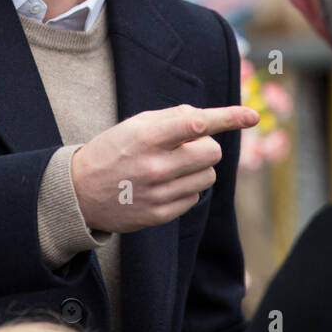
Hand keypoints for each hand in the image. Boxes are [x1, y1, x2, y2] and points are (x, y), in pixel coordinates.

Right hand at [70, 105, 258, 233]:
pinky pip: (195, 198)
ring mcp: (159, 193)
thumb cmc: (113, 150)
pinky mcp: (161, 215)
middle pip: (212, 153)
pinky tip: (164, 186)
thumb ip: (173, 118)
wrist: (80, 192)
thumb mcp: (135, 124)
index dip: (228, 118)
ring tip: (171, 167)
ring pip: (208, 177)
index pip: (196, 124)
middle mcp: (155, 166)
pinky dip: (187, 189)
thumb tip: (207, 121)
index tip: (252, 116)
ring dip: (197, 168)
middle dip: (206, 146)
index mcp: (147, 137)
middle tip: (186, 147)